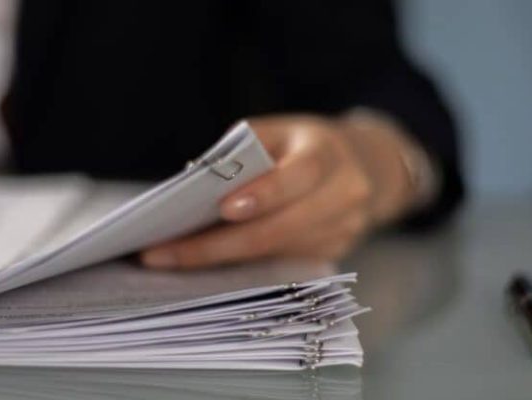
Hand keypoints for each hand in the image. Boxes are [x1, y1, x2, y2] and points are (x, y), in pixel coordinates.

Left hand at [140, 114, 417, 268]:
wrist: (366, 168)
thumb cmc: (305, 145)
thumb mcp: (279, 131)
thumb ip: (243, 152)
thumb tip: (194, 184)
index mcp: (328, 154)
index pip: (297, 176)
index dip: (262, 195)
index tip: (220, 209)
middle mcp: (344, 195)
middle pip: (278, 229)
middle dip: (217, 245)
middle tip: (165, 253)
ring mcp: (344, 231)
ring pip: (274, 253)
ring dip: (220, 260)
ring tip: (171, 259)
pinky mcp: (334, 254)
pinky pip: (281, 264)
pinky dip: (241, 264)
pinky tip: (204, 262)